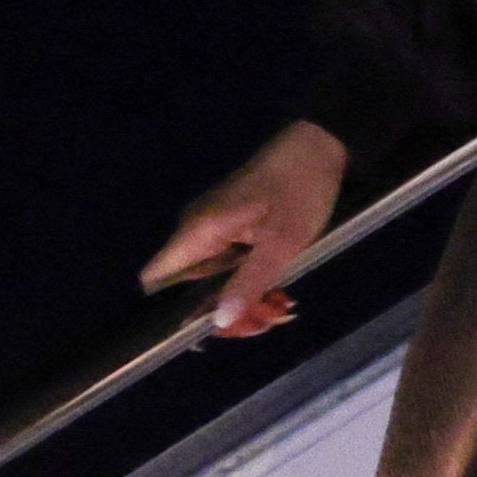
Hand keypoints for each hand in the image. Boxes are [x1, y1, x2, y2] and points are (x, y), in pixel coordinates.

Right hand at [140, 119, 346, 336]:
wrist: (321, 145)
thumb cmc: (299, 189)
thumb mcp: (280, 243)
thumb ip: (248, 284)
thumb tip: (217, 324)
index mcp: (199, 231)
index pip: (155, 277)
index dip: (171, 311)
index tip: (207, 331)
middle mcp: (198, 232)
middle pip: (189, 291)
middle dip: (226, 313)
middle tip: (267, 318)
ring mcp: (217, 231)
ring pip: (214, 283)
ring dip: (245, 301)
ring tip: (282, 306)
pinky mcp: (235, 231)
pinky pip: (231, 269)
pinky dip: (252, 283)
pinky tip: (280, 291)